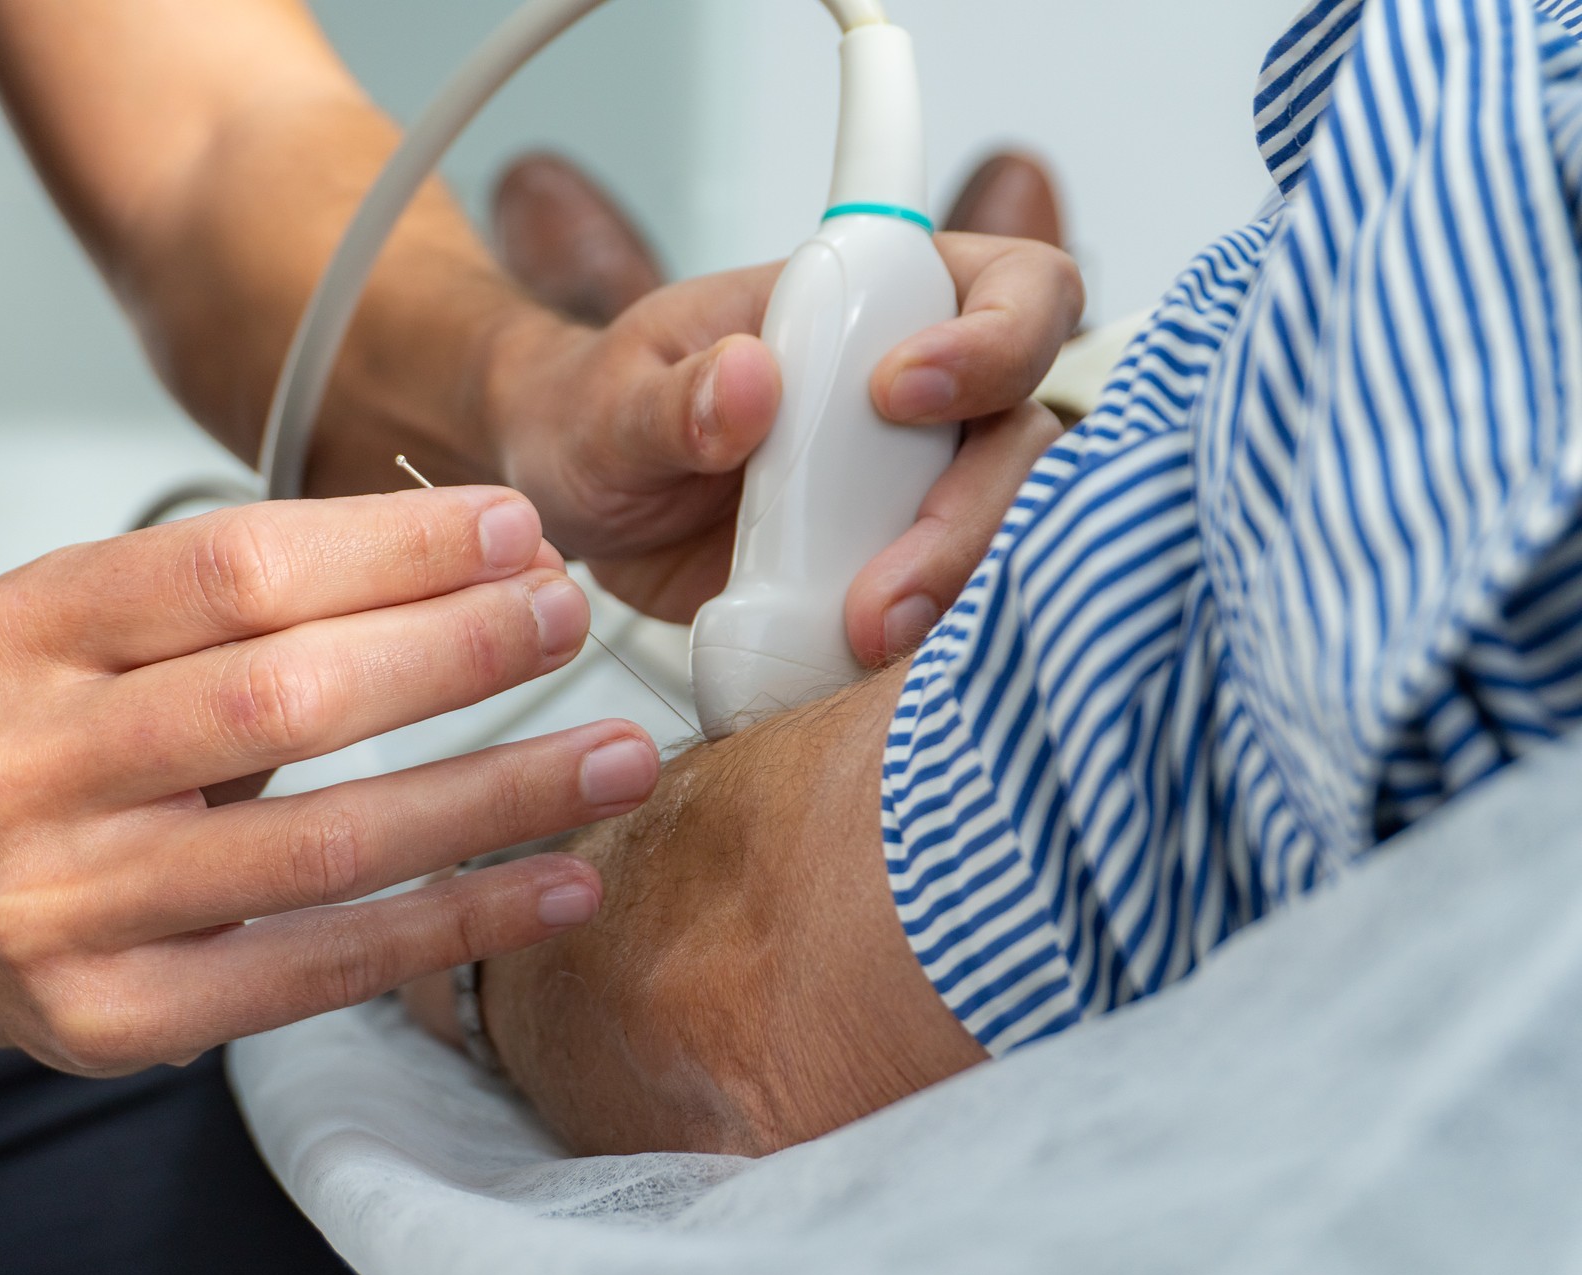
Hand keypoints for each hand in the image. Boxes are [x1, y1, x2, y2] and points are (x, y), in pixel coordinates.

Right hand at [0, 488, 661, 1075]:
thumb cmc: (49, 745)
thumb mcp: (102, 632)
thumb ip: (254, 594)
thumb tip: (485, 558)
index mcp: (25, 632)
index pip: (234, 565)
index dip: (394, 544)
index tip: (514, 530)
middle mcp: (27, 766)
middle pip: (284, 695)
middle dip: (455, 651)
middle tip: (567, 617)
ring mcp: (66, 903)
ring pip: (326, 841)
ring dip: (498, 793)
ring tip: (617, 755)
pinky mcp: (121, 1016)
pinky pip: (324, 967)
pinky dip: (460, 920)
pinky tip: (558, 883)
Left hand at [483, 232, 1081, 664]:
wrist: (567, 508)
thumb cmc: (595, 414)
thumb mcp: (610, 401)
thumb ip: (672, 397)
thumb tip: (748, 380)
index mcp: (876, 306)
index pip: (1014, 290)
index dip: (996, 337)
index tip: (895, 394)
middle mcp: (923, 402)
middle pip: (1024, 440)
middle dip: (970, 515)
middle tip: (882, 587)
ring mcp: (914, 494)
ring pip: (1005, 536)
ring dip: (954, 591)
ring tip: (865, 637)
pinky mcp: (891, 578)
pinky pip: (947, 613)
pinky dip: (923, 646)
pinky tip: (861, 668)